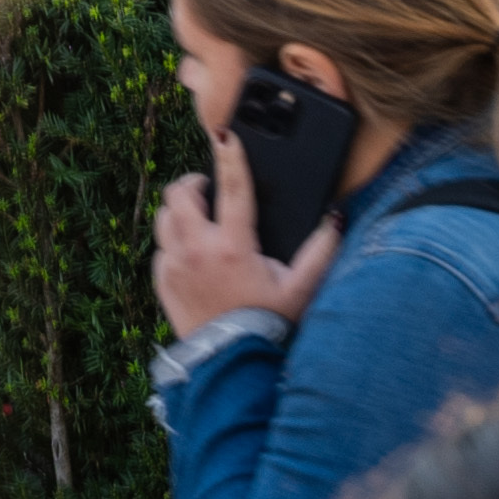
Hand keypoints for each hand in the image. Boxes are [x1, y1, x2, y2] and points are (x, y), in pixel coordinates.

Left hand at [149, 129, 340, 340]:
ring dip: (179, 212)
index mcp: (233, 246)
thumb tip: (337, 218)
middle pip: (179, 195)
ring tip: (198, 218)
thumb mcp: (302, 288)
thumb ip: (322, 251)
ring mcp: (174, 266)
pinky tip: (193, 254)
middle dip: (192, 184)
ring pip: (164, 218)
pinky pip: (161, 248)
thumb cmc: (269, 325)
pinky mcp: (162, 282)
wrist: (230, 363)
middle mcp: (197, 250)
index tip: (226, 136)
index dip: (230, 157)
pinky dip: (174, 243)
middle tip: (207, 188)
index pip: (232, 188)